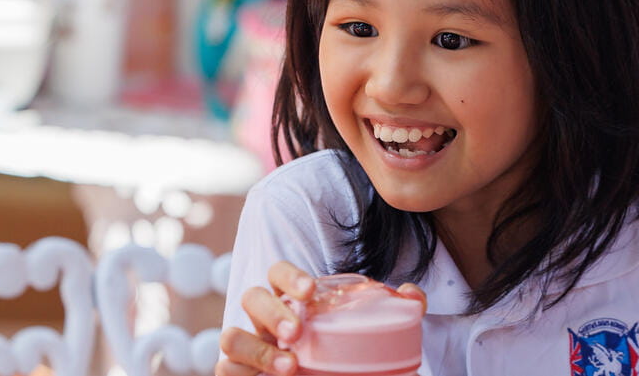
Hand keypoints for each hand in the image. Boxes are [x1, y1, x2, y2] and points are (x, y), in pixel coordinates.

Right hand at [216, 262, 426, 375]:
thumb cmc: (338, 352)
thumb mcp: (366, 332)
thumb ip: (392, 310)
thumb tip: (414, 295)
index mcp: (290, 300)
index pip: (278, 273)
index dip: (289, 276)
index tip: (310, 290)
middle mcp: (264, 319)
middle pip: (252, 297)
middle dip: (272, 312)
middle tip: (296, 332)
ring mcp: (248, 345)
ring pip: (230, 335)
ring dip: (256, 348)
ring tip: (289, 364)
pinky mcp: (238, 372)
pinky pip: (225, 368)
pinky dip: (242, 370)